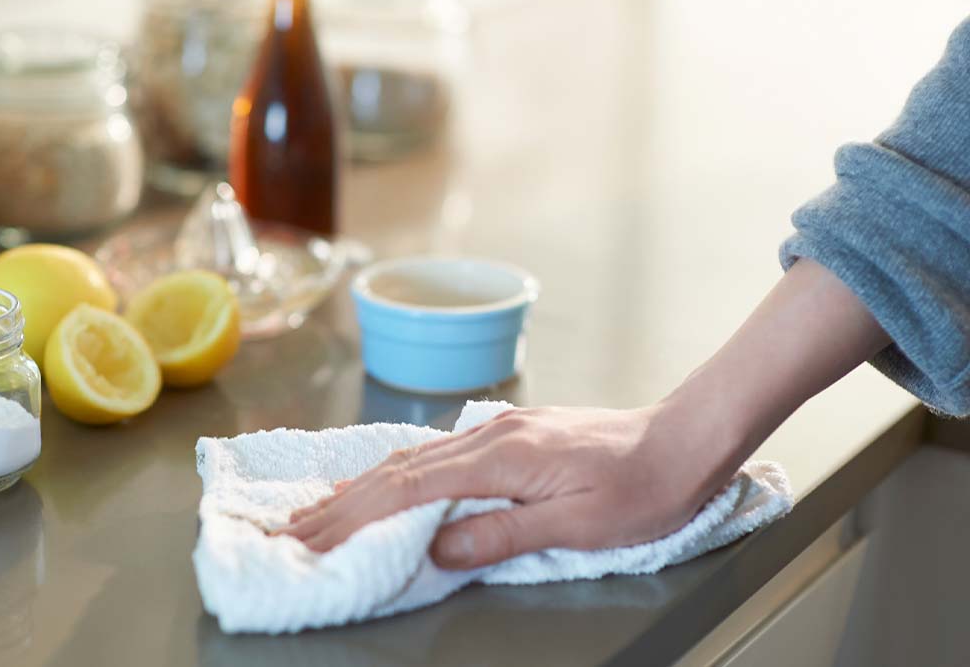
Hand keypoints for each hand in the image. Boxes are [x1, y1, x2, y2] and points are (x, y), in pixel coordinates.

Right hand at [280, 405, 725, 569]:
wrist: (683, 438)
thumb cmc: (642, 487)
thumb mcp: (579, 524)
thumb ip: (505, 533)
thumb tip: (437, 546)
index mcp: (502, 456)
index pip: (409, 488)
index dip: (354, 515)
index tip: (312, 538)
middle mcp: (490, 435)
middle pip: (398, 470)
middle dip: (341, 504)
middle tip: (293, 531)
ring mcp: (497, 429)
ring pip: (412, 457)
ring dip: (361, 486)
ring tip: (319, 509)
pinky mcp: (509, 434)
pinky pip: (436, 453)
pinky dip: (396, 472)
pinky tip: (381, 480)